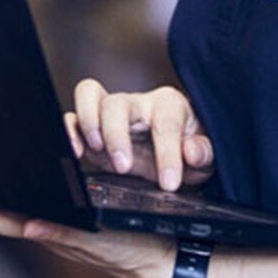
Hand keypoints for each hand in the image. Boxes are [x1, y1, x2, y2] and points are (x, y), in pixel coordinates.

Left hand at [0, 185, 175, 277]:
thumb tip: (32, 224)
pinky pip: (36, 192)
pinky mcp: (71, 207)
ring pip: (13, 201)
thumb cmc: (134, 248)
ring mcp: (56, 215)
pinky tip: (13, 167)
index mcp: (48, 230)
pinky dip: (19, 181)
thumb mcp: (100, 239)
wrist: (163, 254)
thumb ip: (66, 233)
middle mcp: (46, 222)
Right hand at [66, 79, 214, 191]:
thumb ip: (204, 152)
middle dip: (117, 135)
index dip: (167, 153)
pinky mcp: (92, 127)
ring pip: (90, 94)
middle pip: (118, 103)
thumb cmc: (189, 148)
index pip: (165, 122)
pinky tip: (75, 152)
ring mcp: (111, 113)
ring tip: (96, 149)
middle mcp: (137, 104)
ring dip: (89, 121)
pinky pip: (73, 116)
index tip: (169, 183)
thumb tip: (191, 151)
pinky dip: (70, 130)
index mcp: (168, 106)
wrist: (173, 153)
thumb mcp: (207, 156)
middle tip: (124, 166)